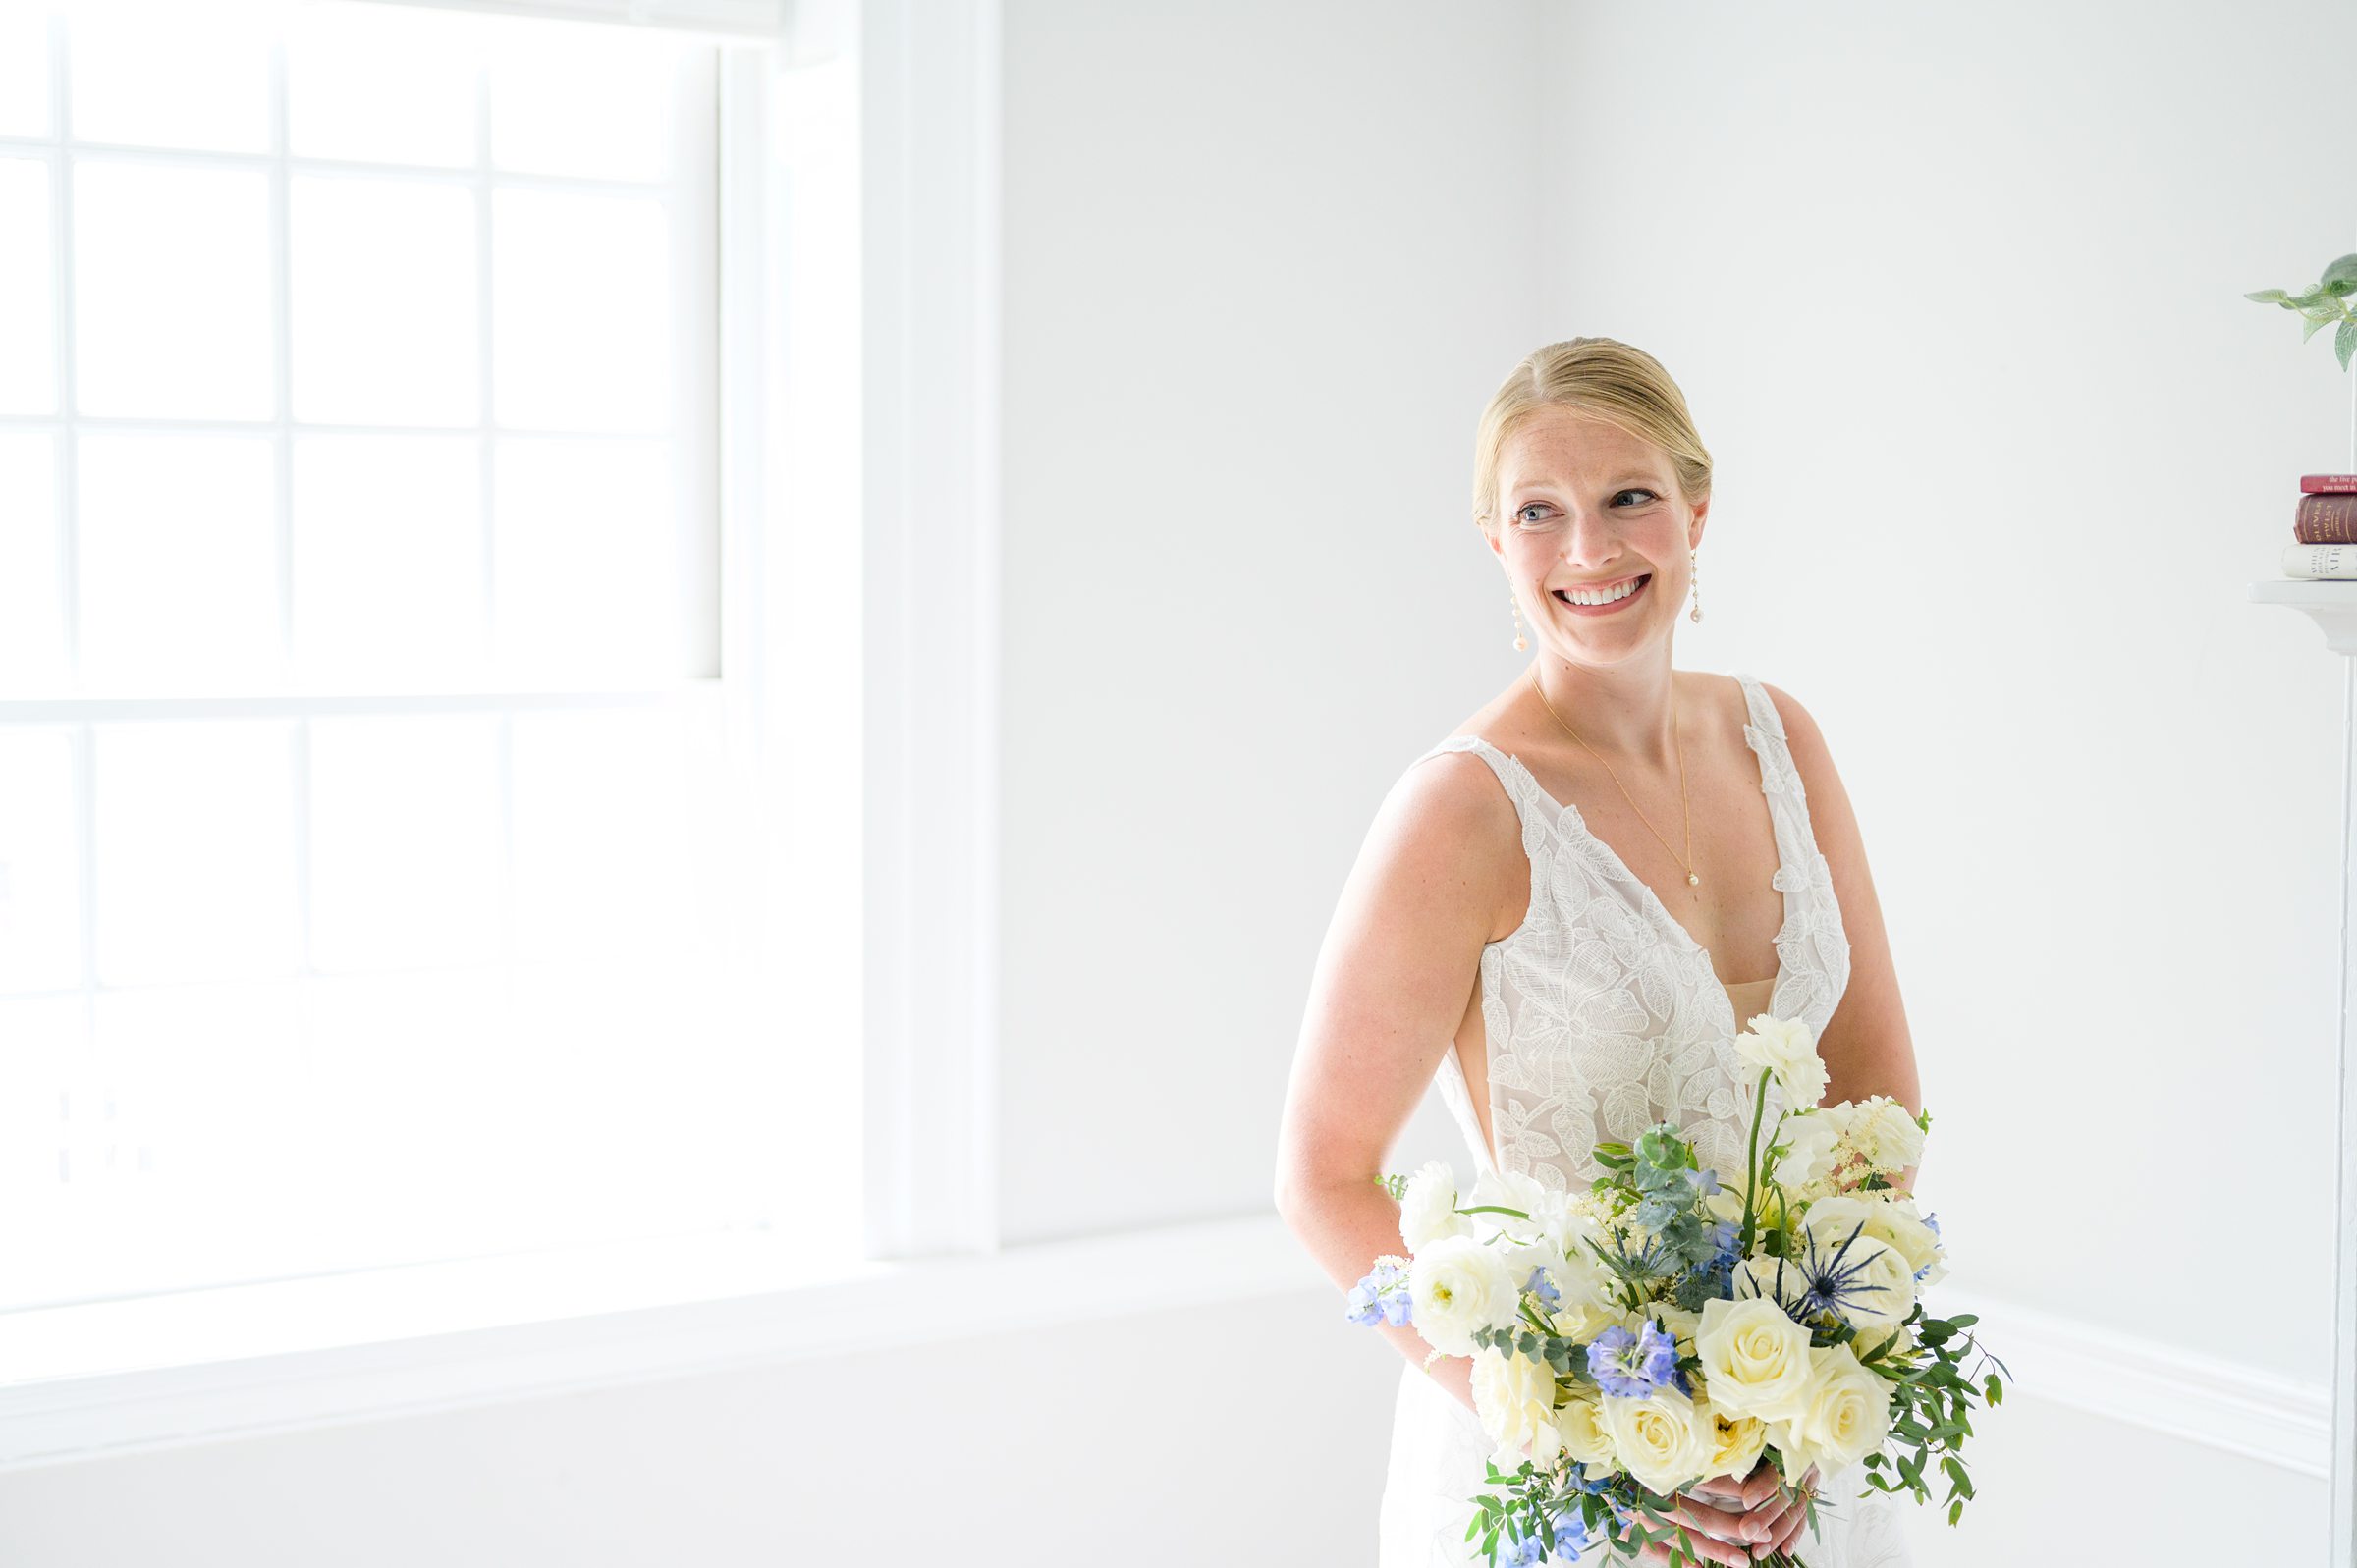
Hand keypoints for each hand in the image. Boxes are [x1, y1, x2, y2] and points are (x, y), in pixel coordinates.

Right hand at [1631, 1459, 1818, 1564]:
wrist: (1584, 1467)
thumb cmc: (1623, 1449)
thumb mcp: (1660, 1447)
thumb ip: (1694, 1457)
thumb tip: (1734, 1465)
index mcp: (1656, 1469)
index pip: (1702, 1482)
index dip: (1731, 1491)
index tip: (1758, 1501)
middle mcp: (1646, 1493)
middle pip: (1694, 1514)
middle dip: (1729, 1527)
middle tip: (1761, 1536)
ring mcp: (1634, 1515)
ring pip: (1677, 1536)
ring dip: (1711, 1549)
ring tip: (1739, 1561)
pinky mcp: (1625, 1529)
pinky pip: (1653, 1550)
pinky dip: (1676, 1560)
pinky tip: (1697, 1567)